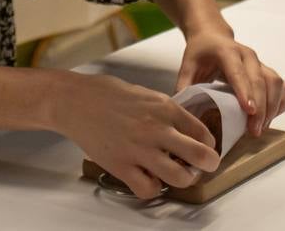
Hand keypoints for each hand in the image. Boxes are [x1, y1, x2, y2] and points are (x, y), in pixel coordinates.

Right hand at [53, 73, 219, 198]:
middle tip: (204, 166)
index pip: (203, 132)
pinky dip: (153, 188)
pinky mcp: (122, 166)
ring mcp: (140, 150)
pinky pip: (148, 189)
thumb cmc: (107, 94)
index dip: (208, 144)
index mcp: (165, 108)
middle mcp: (157, 129)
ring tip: (178, 175)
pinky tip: (149, 178)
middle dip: (208, 164)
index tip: (204, 148)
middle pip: (200, 156)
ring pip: (179, 178)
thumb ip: (167, 112)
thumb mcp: (147, 94)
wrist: (76, 101)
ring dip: (184, 179)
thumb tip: (183, 130)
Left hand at [175, 23, 284, 138]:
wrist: (213, 36)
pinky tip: (271, 117)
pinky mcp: (268, 70)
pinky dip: (281, 103)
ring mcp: (260, 62)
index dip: (245, 91)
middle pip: (261, 80)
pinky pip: (282, 87)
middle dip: (261, 107)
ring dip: (272, 107)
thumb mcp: (187, 66)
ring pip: (276, 83)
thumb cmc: (201, 53)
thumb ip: (184, 87)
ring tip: (261, 127)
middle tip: (254, 130)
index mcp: (226, 51)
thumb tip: (184, 113)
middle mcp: (248, 55)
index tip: (249, 111)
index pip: (238, 72)